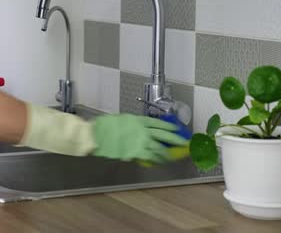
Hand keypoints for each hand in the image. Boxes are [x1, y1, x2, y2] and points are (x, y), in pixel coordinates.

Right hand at [19, 105, 188, 163]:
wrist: (95, 136)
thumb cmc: (104, 126)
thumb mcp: (121, 120)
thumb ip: (133, 125)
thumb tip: (140, 129)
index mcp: (139, 120)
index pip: (159, 123)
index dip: (170, 127)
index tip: (177, 129)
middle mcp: (142, 130)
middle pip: (164, 135)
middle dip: (176, 140)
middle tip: (185, 143)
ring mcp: (139, 142)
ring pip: (159, 148)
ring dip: (167, 153)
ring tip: (172, 156)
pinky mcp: (134, 152)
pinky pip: (148, 156)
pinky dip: (155, 159)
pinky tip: (159, 161)